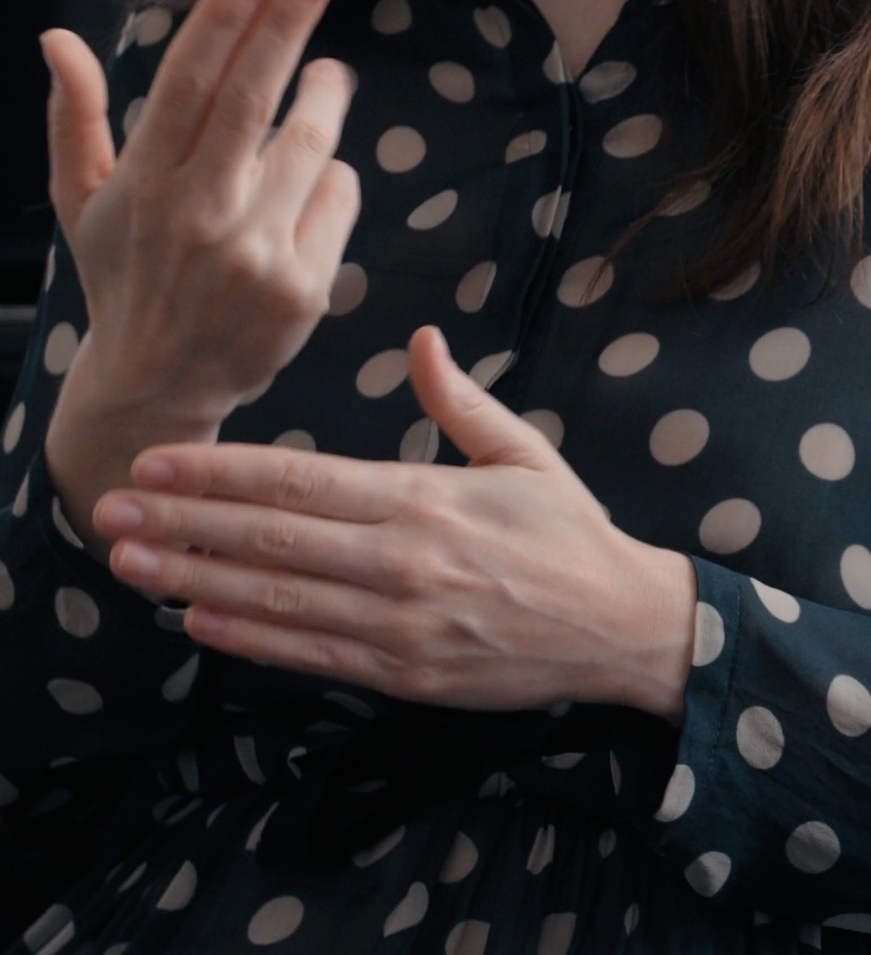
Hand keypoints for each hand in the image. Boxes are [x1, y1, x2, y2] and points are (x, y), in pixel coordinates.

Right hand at [41, 0, 358, 416]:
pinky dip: (334, 177)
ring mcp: (257, 254)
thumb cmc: (123, 277)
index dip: (225, 22)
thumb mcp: (83, 202)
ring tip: (327, 73)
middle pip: (252, 101)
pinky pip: (338, 201)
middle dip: (286, 26)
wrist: (160, 386)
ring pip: (311, 148)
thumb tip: (59, 39)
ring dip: (323, 99)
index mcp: (143, 187)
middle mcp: (201, 217)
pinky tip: (318, 172)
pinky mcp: (304, 287)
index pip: (188, 86)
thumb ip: (77, 119)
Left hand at [89, 326, 700, 721]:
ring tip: (130, 568)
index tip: (153, 465)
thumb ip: (461, 400)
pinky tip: (200, 624)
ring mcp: (401, 623)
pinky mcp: (406, 673)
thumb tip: (420, 339)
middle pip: (270, 539)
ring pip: (277, 600)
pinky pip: (312, 655)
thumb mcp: (526, 454)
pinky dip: (251, 641)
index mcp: (426, 498)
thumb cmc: (571, 536)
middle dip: (181, 525)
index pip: (298, 480)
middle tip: (107, 515)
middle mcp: (403, 560)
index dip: (216, 474)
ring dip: (195, 583)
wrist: (622, 626)